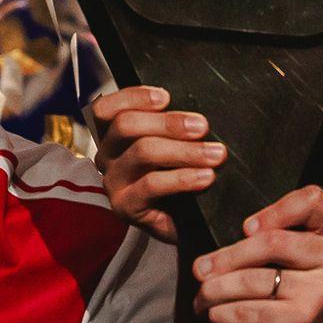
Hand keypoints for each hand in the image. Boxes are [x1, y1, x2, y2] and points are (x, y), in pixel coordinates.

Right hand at [88, 85, 223, 243]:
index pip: (107, 108)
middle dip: (168, 123)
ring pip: (142, 152)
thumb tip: (196, 113)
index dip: (133, 97)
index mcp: (115, 136)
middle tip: (202, 126)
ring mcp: (114, 182)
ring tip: (216, 154)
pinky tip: (205, 177)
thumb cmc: (181, 180)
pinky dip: (182, 178)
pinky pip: (152, 185)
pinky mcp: (125, 206)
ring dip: (184, 150)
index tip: (166, 97)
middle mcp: (108, 156)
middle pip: (126, 126)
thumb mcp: (175, 145)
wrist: (187, 225)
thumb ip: (174, 127)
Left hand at [190, 187, 322, 322]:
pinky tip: (212, 315)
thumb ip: (263, 234)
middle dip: (227, 257)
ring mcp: (321, 294)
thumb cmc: (279, 292)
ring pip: (252, 279)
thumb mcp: (280, 256)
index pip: (313, 200)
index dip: (274, 210)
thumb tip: (205, 226)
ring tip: (201, 295)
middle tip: (200, 269)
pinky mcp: (300, 322)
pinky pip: (245, 310)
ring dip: (214, 289)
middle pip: (273, 242)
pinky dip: (220, 313)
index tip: (245, 228)